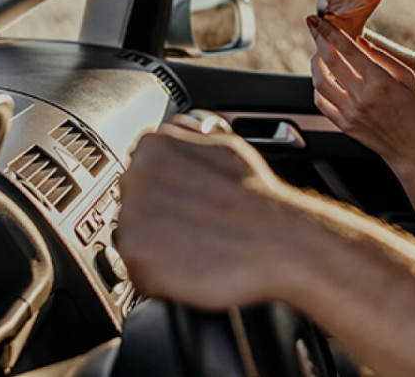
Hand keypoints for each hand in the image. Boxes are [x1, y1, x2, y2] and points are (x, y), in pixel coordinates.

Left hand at [116, 112, 309, 309]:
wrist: (282, 241)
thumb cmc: (258, 197)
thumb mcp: (221, 143)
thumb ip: (185, 139)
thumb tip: (174, 135)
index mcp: (153, 145)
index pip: (140, 173)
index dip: (165, 195)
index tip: (186, 206)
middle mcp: (135, 176)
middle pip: (132, 206)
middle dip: (159, 220)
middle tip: (196, 228)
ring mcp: (132, 216)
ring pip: (134, 241)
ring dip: (160, 249)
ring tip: (198, 247)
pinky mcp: (137, 256)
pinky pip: (139, 273)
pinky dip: (162, 279)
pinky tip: (192, 266)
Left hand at [307, 15, 414, 165]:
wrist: (410, 146)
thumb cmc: (413, 109)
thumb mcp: (407, 78)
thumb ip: (383, 57)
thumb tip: (359, 40)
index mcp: (380, 82)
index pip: (347, 50)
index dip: (329, 32)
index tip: (317, 20)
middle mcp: (362, 97)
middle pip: (329, 62)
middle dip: (318, 41)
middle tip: (313, 29)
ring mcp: (350, 113)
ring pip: (319, 82)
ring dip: (315, 64)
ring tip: (319, 54)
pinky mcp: (343, 125)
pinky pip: (321, 102)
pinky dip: (317, 86)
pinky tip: (323, 78)